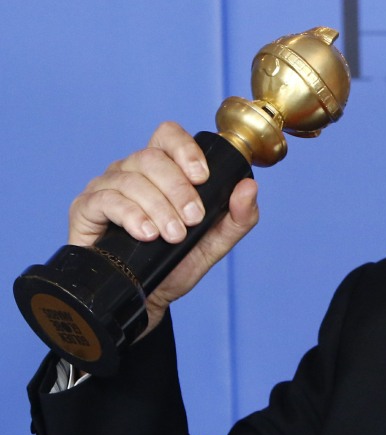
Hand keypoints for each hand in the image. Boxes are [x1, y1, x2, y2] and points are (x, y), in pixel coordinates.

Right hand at [68, 122, 259, 332]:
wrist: (146, 298)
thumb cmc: (176, 263)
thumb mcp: (215, 242)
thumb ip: (238, 217)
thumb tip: (250, 187)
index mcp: (162, 170)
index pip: (168, 136)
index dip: (185, 149)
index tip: (202, 177)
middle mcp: (131, 172)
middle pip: (151, 158)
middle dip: (178, 190)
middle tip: (192, 219)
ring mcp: (106, 187)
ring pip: (131, 179)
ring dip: (159, 208)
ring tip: (172, 235)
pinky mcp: (86, 208)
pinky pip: (106, 199)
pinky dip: (131, 215)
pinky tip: (146, 234)